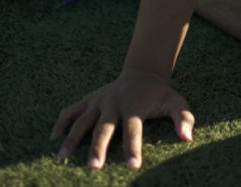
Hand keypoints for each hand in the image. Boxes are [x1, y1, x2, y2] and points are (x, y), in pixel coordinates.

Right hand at [50, 67, 193, 169]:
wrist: (143, 73)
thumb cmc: (160, 94)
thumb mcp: (176, 102)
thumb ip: (184, 118)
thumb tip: (187, 138)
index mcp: (135, 105)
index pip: (133, 129)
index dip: (133, 147)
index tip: (133, 166)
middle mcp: (114, 103)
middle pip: (104, 127)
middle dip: (98, 147)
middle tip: (93, 168)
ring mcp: (99, 101)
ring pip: (82, 120)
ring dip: (72, 138)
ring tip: (62, 157)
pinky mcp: (88, 100)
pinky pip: (71, 110)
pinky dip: (60, 122)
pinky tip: (52, 138)